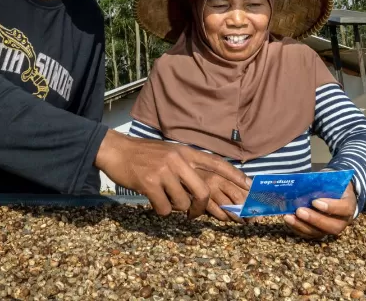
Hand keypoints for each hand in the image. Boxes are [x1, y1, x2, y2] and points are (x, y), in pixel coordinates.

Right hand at [95, 130, 250, 218]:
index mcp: (185, 152)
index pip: (216, 163)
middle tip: (194, 215)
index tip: (249, 186)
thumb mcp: (169, 153)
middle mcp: (178, 160)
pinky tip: (152, 200)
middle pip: (203, 190)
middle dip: (201, 207)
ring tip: (164, 198)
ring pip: (182, 203)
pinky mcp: (150, 183)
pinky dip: (160, 210)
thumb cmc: (144, 155)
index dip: (234, 175)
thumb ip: (186, 166)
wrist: (116, 150)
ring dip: (175, 208)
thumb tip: (203, 186)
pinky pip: (164, 208)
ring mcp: (164, 171)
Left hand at [283, 182, 356, 239]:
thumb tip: (304, 182)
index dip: (330, 207)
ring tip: (289, 217)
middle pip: (332, 226)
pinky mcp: (320, 232)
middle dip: (314, 220)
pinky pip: (309, 234)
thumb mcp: (331, 178)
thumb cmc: (332, 183)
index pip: (344, 209)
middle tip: (299, 211)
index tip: (315, 201)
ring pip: (319, 233)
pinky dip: (297, 228)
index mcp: (349, 204)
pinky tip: (288, 220)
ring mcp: (331, 228)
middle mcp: (343, 220)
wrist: (334, 190)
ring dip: (302, 226)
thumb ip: (323, 181)